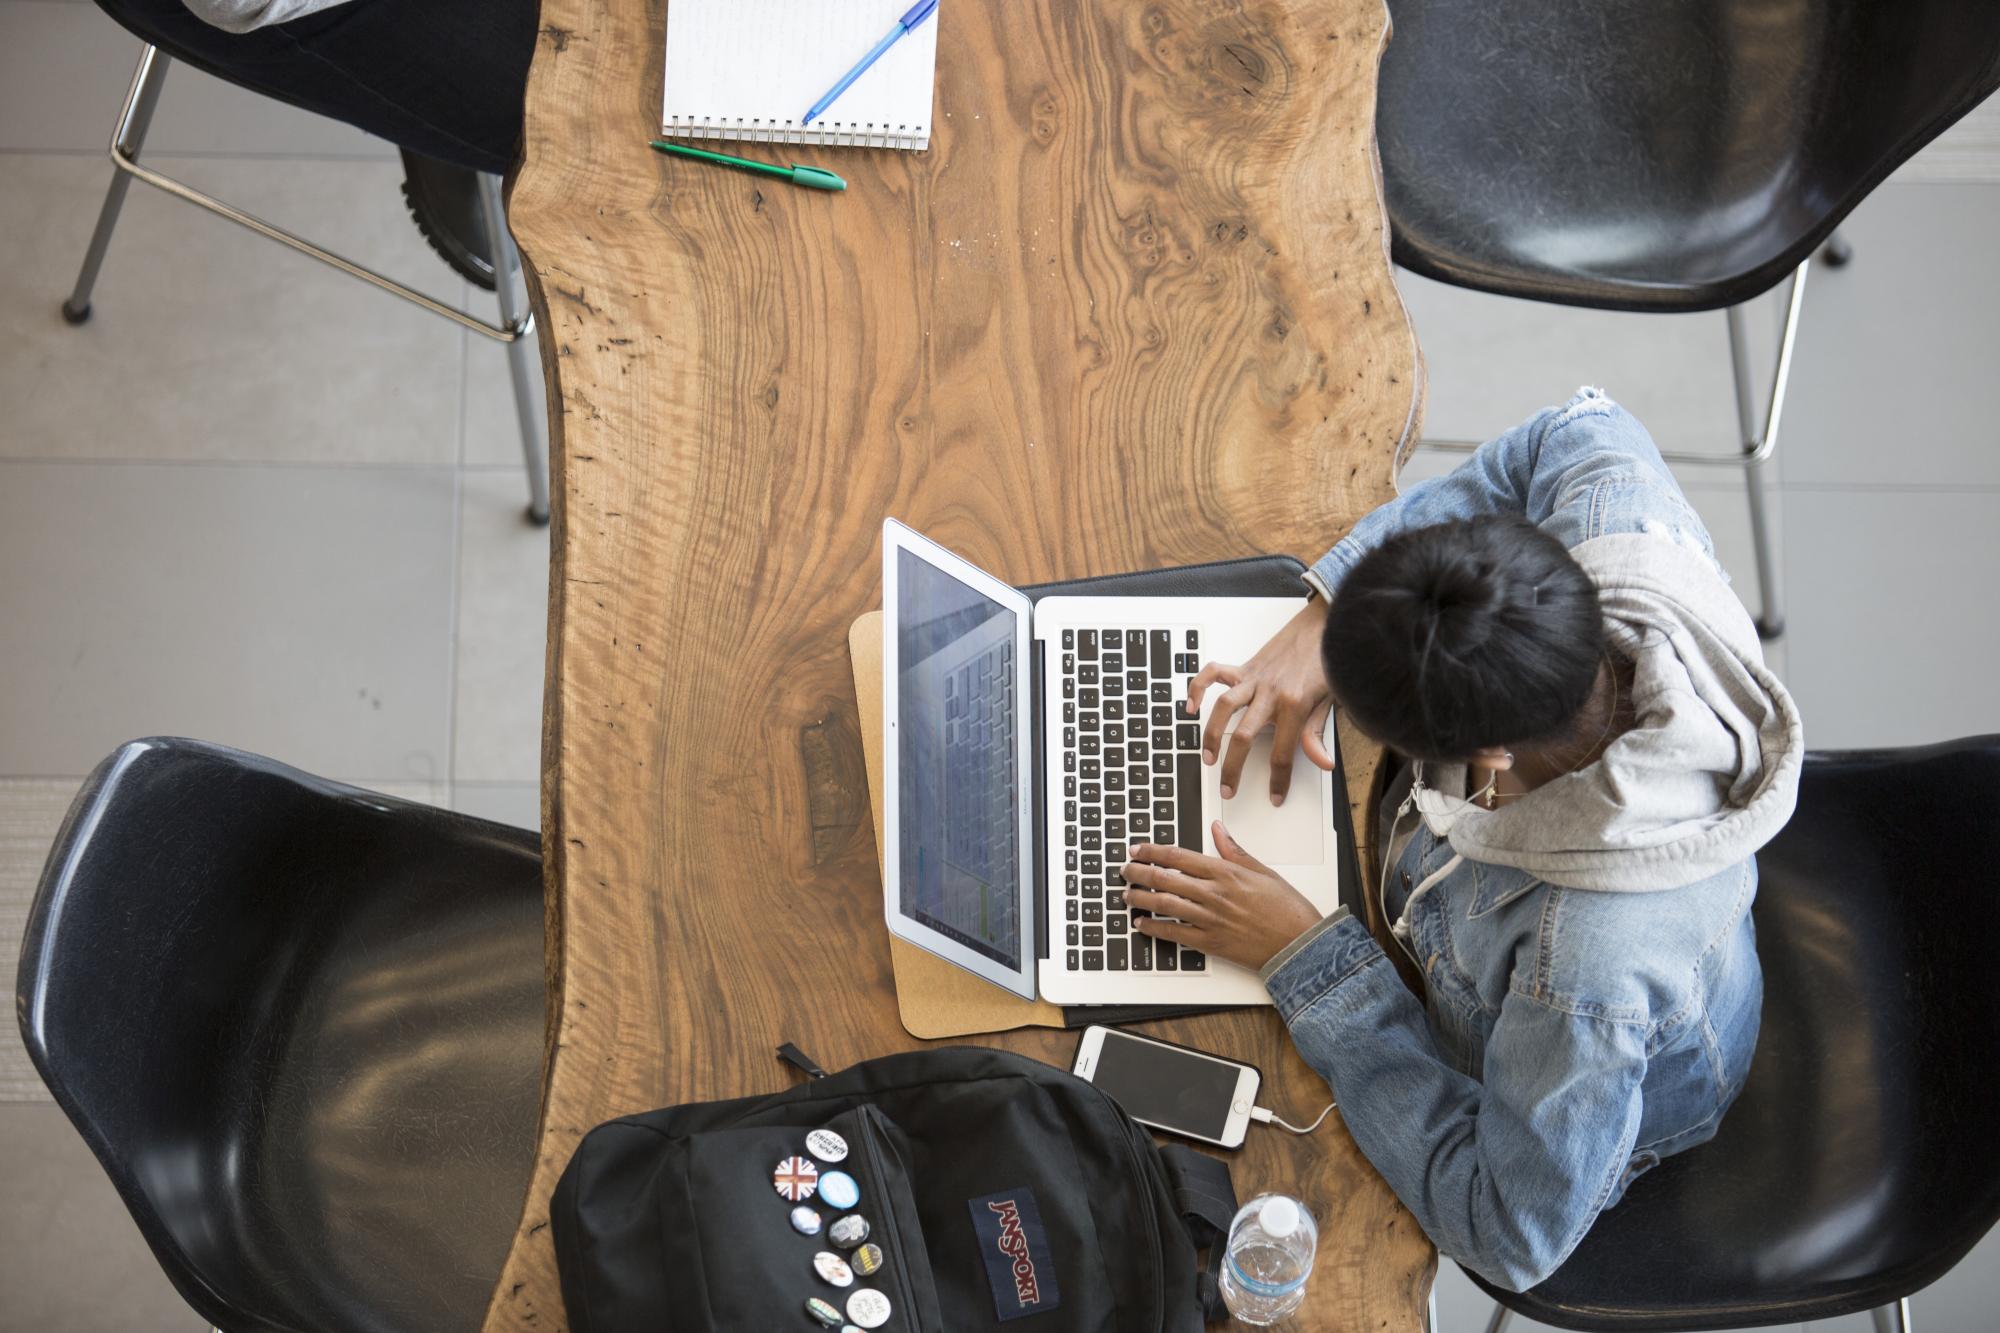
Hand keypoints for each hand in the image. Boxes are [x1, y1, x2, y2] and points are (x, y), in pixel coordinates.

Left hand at [1122, 823, 1325, 971]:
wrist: (1300, 944)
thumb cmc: (1287, 909)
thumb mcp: (1263, 871)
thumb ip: (1234, 851)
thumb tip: (1218, 830)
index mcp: (1226, 872)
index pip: (1178, 856)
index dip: (1152, 851)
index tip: (1137, 849)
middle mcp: (1214, 894)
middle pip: (1164, 878)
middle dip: (1138, 872)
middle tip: (1124, 870)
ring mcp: (1210, 919)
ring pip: (1165, 904)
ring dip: (1140, 898)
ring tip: (1126, 894)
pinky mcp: (1210, 942)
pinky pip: (1174, 933)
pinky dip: (1154, 928)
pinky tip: (1142, 924)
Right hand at [1185, 598, 1334, 804]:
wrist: (1324, 625)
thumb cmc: (1329, 662)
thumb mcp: (1330, 702)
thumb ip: (1318, 734)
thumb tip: (1323, 763)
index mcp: (1294, 704)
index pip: (1282, 752)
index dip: (1278, 779)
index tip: (1275, 795)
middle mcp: (1269, 692)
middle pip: (1244, 737)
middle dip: (1233, 768)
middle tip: (1228, 789)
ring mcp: (1254, 678)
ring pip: (1224, 708)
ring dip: (1211, 734)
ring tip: (1208, 757)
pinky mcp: (1245, 667)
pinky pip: (1214, 674)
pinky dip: (1198, 688)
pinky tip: (1191, 706)